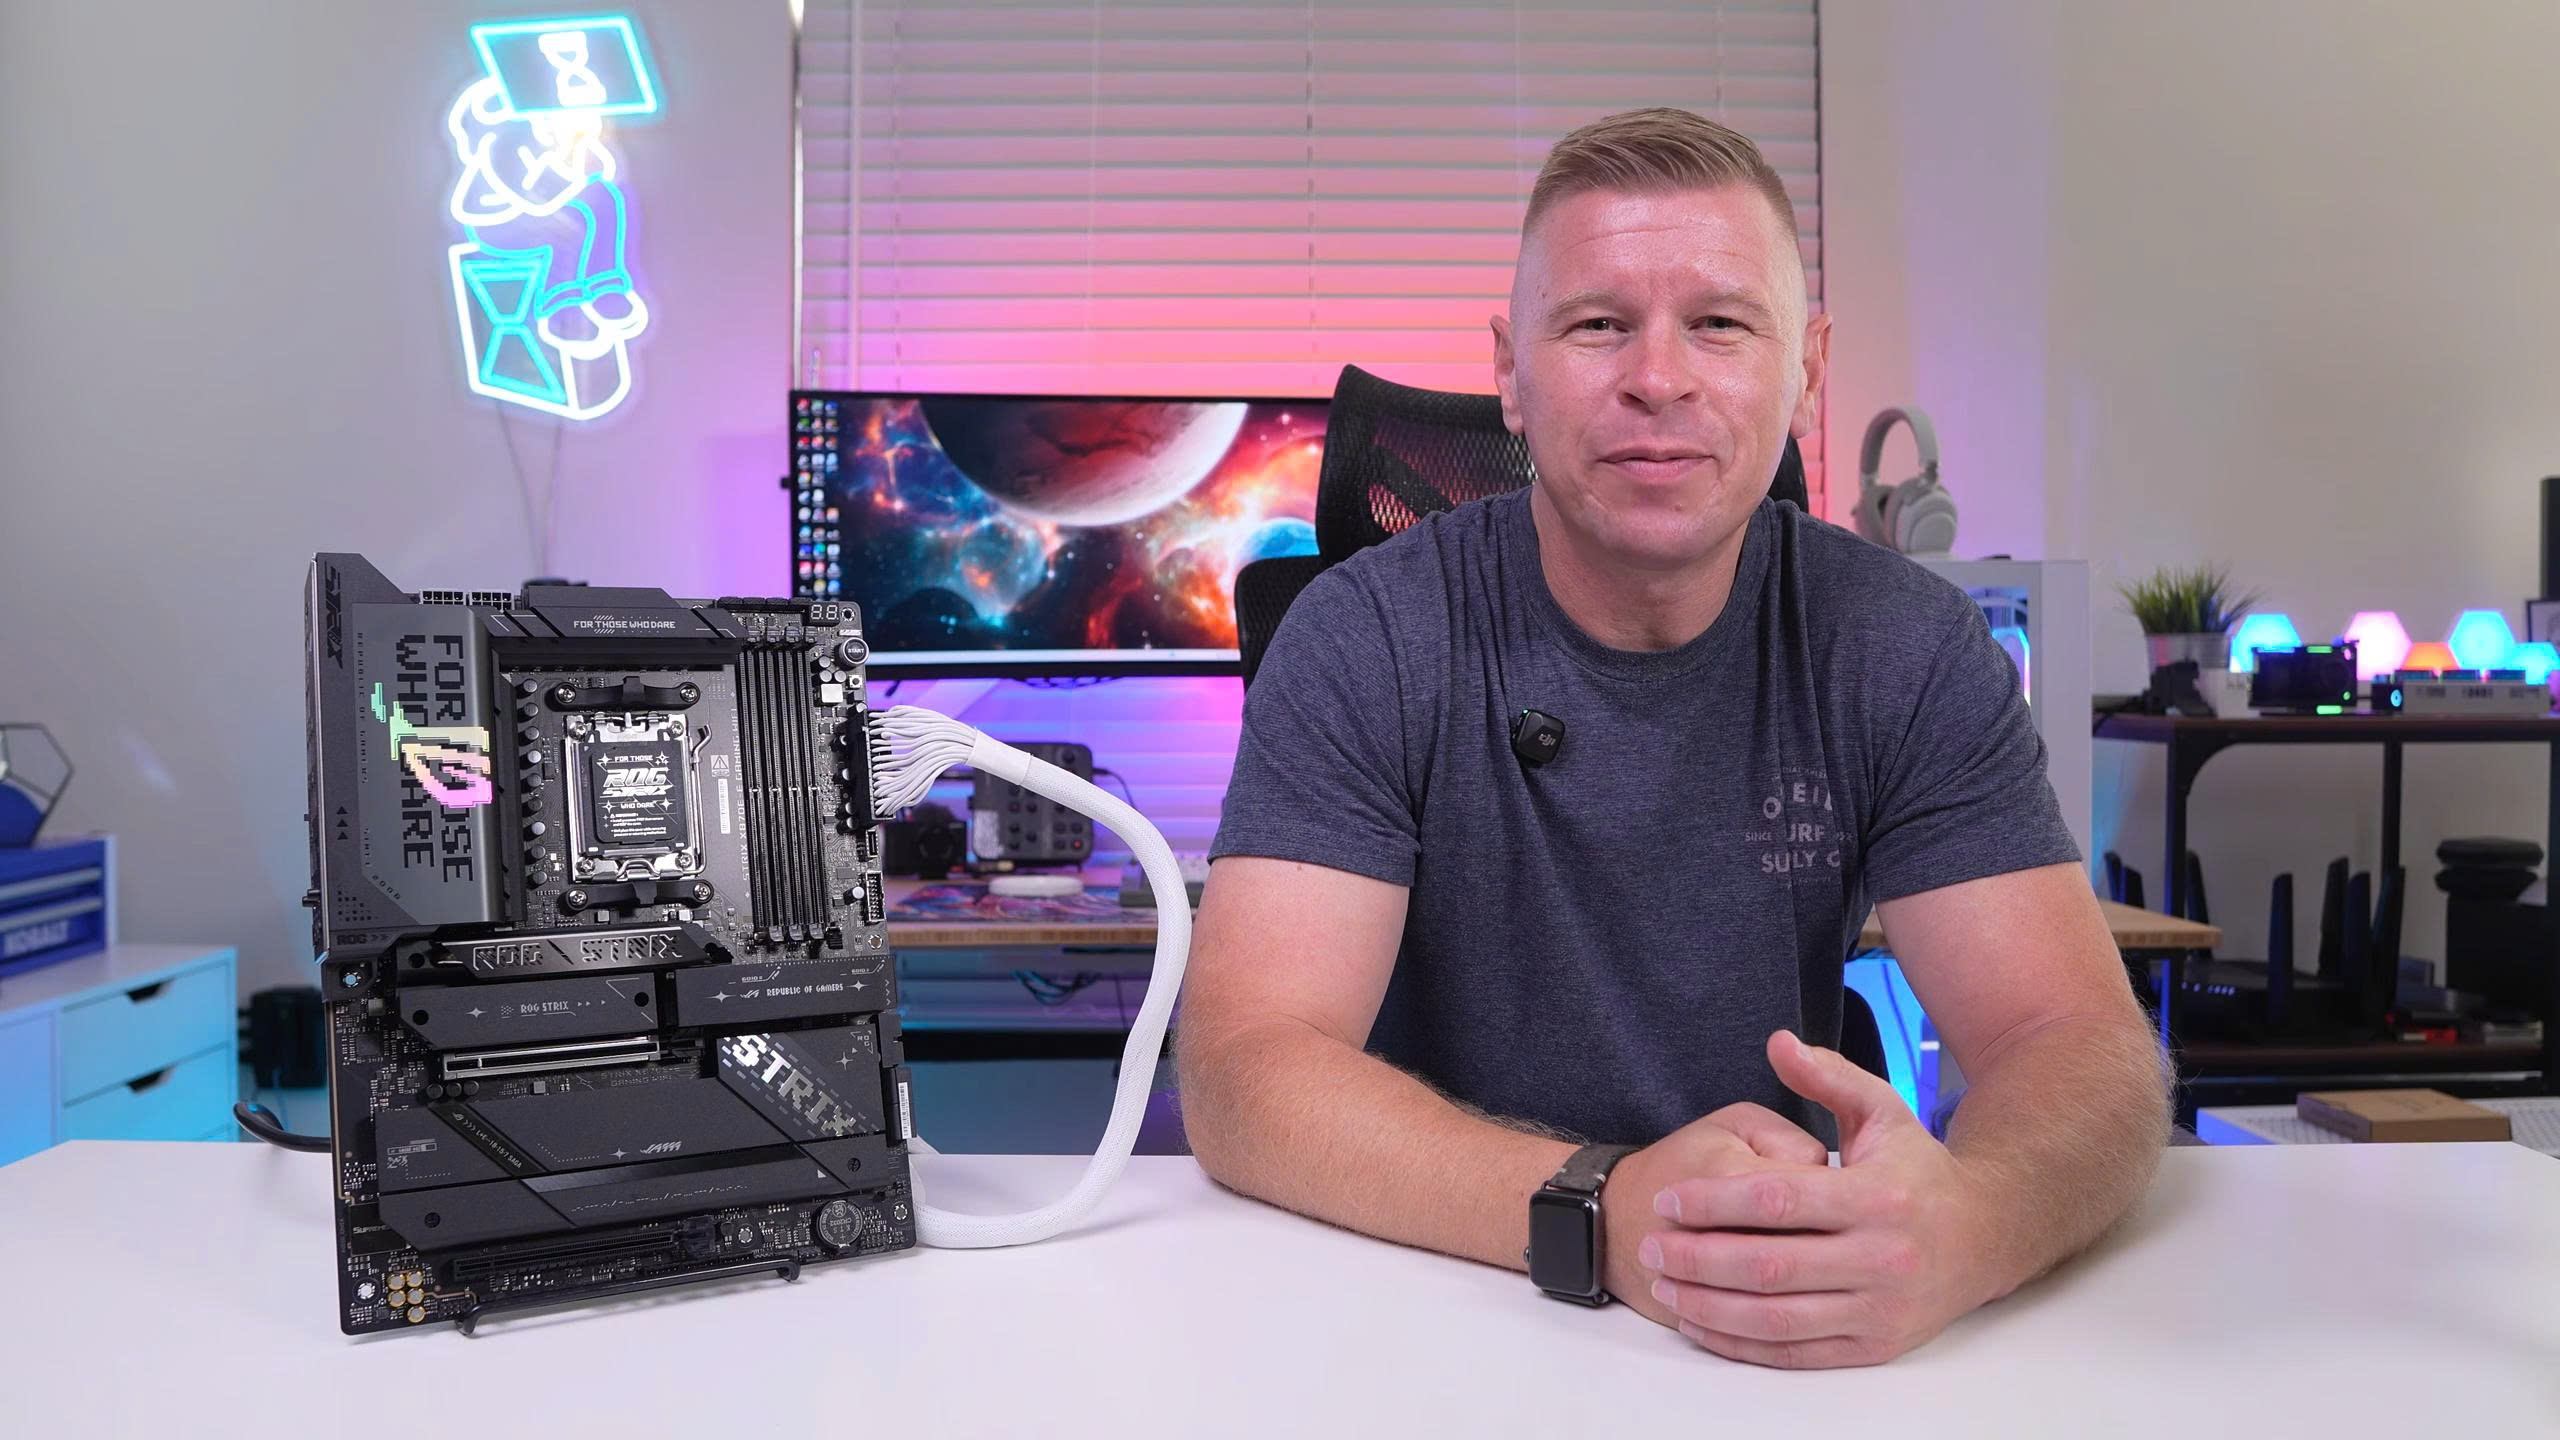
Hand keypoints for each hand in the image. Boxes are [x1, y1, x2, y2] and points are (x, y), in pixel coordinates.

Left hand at [1635, 1031, 2016, 1368]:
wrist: (1985, 1239)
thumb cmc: (1918, 1171)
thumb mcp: (1884, 1111)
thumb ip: (1828, 1078)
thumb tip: (1778, 1042)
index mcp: (1879, 1197)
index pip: (1778, 1201)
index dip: (1715, 1203)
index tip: (1669, 1200)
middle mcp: (1883, 1259)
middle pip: (1769, 1265)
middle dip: (1699, 1259)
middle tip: (1652, 1247)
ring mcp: (1879, 1309)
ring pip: (1777, 1317)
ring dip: (1710, 1306)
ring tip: (1664, 1287)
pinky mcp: (1875, 1346)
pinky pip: (1795, 1353)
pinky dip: (1741, 1345)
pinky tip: (1701, 1324)